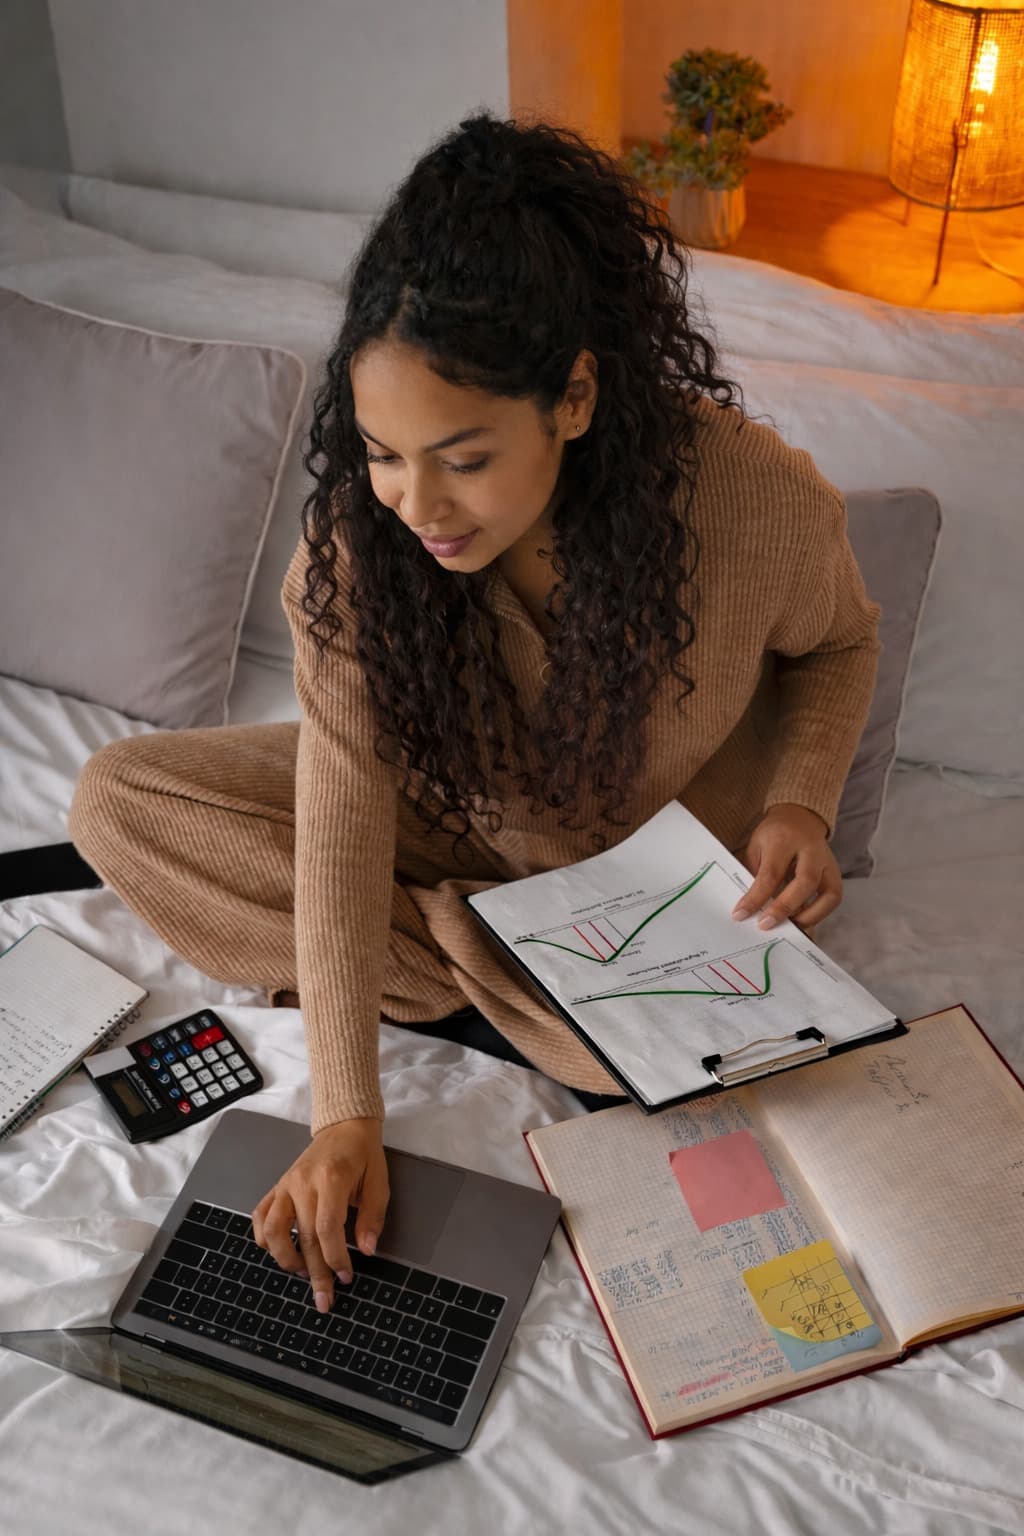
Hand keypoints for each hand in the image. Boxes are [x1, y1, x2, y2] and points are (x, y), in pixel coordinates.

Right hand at [251, 1117, 389, 1315]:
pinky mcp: (277, 1186)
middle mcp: (303, 1182)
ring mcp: (285, 1184)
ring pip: (273, 1230)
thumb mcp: (379, 1181)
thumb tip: (366, 1250)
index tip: (346, 1276)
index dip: (335, 1257)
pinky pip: (260, 1216)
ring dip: (285, 1259)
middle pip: (304, 1236)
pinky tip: (280, 1251)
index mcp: (332, 1179)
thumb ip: (373, 1216)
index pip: (327, 1228)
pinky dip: (264, 1238)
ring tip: (302, 1274)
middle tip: (325, 1300)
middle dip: (315, 1273)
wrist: (344, 1125)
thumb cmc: (364, 1154)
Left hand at [731, 803, 840, 939]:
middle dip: (785, 907)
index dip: (756, 897)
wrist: (799, 818)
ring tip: (789, 930)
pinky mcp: (835, 874)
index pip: (771, 872)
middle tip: (765, 925)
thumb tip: (747, 908)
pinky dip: (819, 915)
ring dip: (809, 916)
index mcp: (784, 839)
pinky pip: (833, 899)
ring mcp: (828, 862)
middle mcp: (811, 850)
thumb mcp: (756, 846)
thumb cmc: (773, 835)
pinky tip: (802, 925)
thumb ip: (752, 873)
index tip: (741, 914)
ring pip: (828, 894)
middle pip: (805, 882)